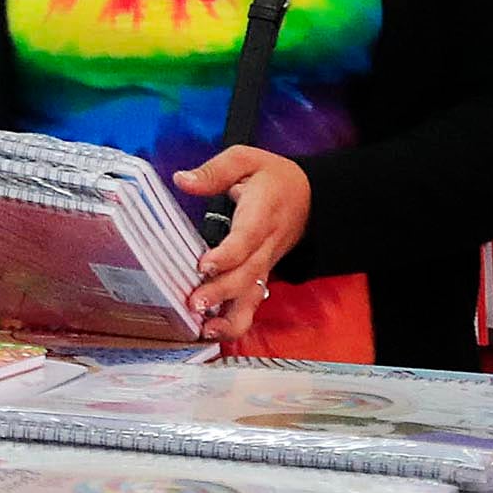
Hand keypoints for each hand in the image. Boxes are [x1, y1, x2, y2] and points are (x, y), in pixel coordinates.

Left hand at [173, 146, 310, 340]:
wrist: (310, 198)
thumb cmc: (272, 178)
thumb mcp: (246, 159)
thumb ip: (214, 171)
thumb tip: (182, 180)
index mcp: (262, 215)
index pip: (247, 239)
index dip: (228, 254)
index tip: (205, 265)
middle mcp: (266, 245)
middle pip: (248, 274)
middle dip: (222, 291)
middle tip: (195, 303)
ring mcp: (266, 264)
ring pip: (254, 296)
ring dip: (231, 316)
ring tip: (206, 329)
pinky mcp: (262, 276)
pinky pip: (252, 302)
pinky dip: (236, 321)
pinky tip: (213, 332)